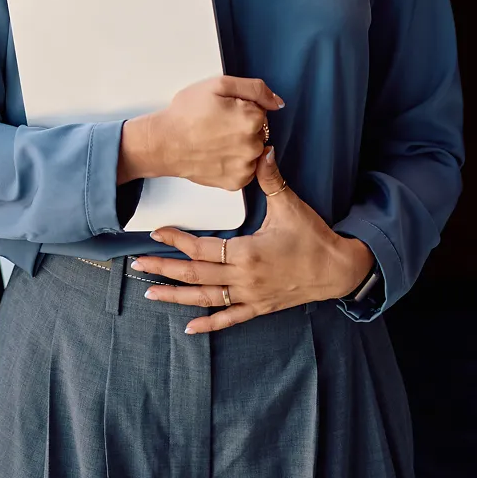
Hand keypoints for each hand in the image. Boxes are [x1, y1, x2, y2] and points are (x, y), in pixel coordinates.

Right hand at [119, 76, 284, 190]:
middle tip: (216, 126)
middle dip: (242, 127)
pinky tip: (217, 155)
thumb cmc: (185, 114)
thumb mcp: (218, 85)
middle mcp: (253, 146)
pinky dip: (235, 163)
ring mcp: (245, 167)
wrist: (163, 143)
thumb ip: (255, 89)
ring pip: (253, 151)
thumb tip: (277, 102)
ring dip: (240, 146)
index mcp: (252, 119)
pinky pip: (245, 170)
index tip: (223, 111)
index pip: (261, 111)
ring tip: (215, 141)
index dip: (241, 108)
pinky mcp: (236, 182)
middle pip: (259, 132)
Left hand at [131, 148, 373, 333]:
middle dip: (164, 269)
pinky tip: (189, 328)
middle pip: (196, 275)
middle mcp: (245, 278)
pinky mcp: (260, 307)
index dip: (177, 240)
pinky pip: (230, 319)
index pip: (202, 248)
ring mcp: (251, 296)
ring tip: (150, 293)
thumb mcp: (291, 206)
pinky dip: (209, 324)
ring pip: (206, 299)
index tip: (156, 232)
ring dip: (177, 296)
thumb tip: (262, 149)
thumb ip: (271, 179)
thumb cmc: (314, 237)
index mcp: (248, 253)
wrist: (339, 270)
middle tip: (138, 264)